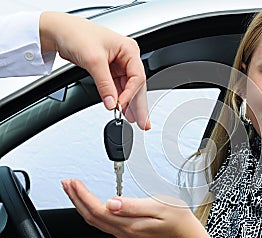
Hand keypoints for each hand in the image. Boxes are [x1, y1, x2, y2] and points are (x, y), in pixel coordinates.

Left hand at [39, 12, 148, 129]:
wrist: (58, 31)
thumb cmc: (76, 34)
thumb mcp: (93, 61)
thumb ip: (105, 85)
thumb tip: (112, 103)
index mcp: (129, 50)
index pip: (137, 77)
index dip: (130, 93)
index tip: (121, 105)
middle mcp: (126, 57)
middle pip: (136, 85)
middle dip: (139, 104)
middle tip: (144, 122)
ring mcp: (118, 64)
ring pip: (128, 88)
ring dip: (130, 104)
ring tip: (135, 120)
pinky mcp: (108, 70)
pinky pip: (117, 88)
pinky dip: (119, 99)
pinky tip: (123, 110)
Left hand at [62, 180, 198, 237]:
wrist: (185, 234)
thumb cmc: (176, 219)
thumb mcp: (158, 206)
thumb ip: (133, 205)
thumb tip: (111, 202)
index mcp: (129, 224)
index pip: (98, 210)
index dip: (83, 196)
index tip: (75, 182)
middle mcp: (123, 231)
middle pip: (91, 216)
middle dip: (76, 199)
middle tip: (67, 183)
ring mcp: (124, 233)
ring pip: (95, 220)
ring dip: (81, 204)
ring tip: (73, 190)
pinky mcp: (126, 231)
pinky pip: (102, 221)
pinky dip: (91, 209)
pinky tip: (90, 202)